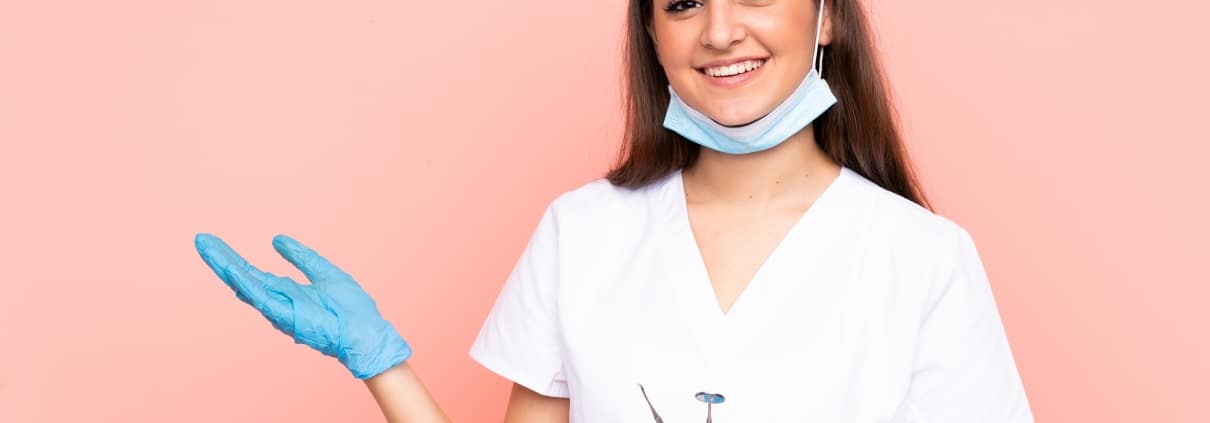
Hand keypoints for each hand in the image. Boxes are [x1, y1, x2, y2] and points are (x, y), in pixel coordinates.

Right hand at [193, 233, 411, 378]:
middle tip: (201, 239)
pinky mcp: (286, 316)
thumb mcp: (322, 272)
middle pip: (242, 277)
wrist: (365, 331)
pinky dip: (246, 285)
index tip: (213, 241)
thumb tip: (276, 239)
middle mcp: (277, 300)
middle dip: (221, 259)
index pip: (252, 272)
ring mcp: (280, 309)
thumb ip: (300, 256)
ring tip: (206, 248)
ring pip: (245, 286)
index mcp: (285, 290)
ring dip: (225, 267)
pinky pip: (262, 299)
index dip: (232, 257)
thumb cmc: (349, 308)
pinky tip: (232, 270)